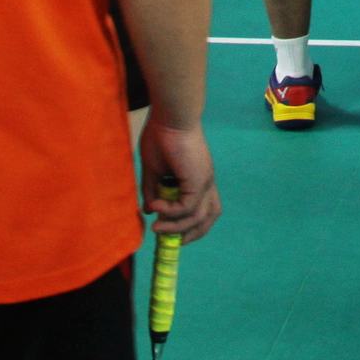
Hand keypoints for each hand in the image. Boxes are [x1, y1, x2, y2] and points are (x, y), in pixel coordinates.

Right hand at [138, 118, 219, 244]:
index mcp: (198, 177)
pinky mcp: (198, 180)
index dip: (191, 223)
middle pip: (210, 216)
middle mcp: (206, 181)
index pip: (204, 206)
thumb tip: (149, 210)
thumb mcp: (153, 170)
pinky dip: (171, 212)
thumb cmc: (161, 136)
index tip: (171, 233)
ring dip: (177, 227)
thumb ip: (153, 190)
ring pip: (198, 216)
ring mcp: (205, 180)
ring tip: (156, 228)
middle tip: (172, 242)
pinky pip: (187, 207)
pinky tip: (156, 207)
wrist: (169, 117)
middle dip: (194, 233)